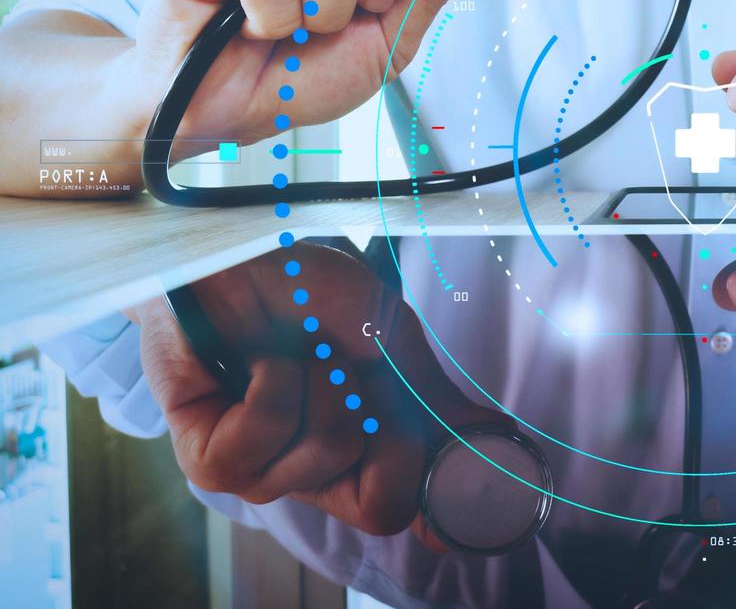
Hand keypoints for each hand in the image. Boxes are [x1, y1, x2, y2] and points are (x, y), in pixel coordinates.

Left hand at [133, 244, 510, 548]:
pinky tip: (260, 362)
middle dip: (384, 418)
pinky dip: (275, 378)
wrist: (238, 253)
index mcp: (361, 455)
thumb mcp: (388, 337)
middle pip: (381, 504)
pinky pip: (265, 434)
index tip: (460, 478)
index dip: (438, 504)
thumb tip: (495, 436)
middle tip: (352, 367)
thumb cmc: (307, 292)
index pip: (405, 511)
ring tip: (299, 351)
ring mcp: (261, 473)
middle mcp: (313, 475)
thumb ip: (431, 397)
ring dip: (323, 380)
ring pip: (328, 453)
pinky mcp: (210, 459)